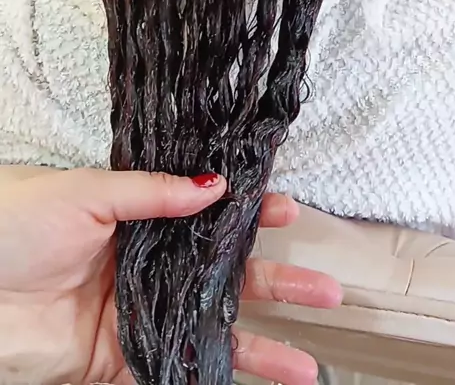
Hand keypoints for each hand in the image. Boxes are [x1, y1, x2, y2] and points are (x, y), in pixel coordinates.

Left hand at [0, 168, 340, 384]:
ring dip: (261, 346)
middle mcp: (149, 266)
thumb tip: (215, 187)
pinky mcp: (122, 359)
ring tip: (306, 361)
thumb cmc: (20, 222)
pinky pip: (176, 366)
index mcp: (140, 219)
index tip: (288, 212)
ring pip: (212, 329)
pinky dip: (212, 375)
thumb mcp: (88, 194)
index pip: (209, 216)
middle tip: (327, 290)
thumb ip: (152, 192)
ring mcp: (141, 314)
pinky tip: (253, 382)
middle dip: (278, 284)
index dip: (250, 215)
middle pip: (225, 277)